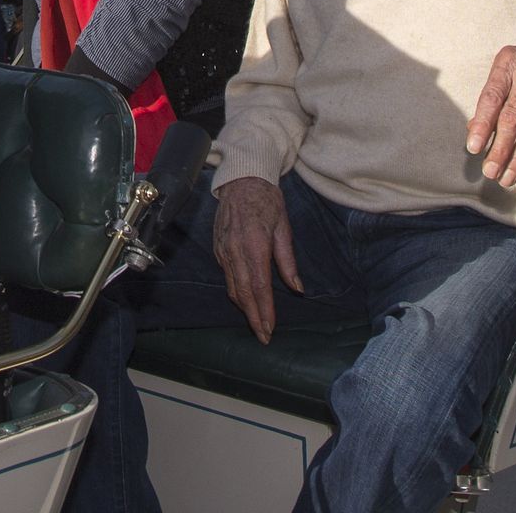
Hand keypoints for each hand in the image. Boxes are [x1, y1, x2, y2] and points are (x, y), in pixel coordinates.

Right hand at [212, 177, 302, 343]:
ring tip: (257, 323)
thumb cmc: (267, 200)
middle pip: (243, 293)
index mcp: (255, 245)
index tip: (270, 329)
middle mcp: (235, 251)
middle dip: (254, 317)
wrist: (241, 180)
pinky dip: (236, 292)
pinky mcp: (218, 249)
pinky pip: (227, 277)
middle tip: (263, 336)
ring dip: (244, 308)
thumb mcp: (284, 226)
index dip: (264, 310)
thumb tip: (297, 288)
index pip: (260, 286)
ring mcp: (223, 251)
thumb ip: (288, 260)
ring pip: (232, 288)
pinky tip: (245, 300)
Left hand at [466, 34, 515, 188]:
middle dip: (500, 149)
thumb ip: (493, 98)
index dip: (482, 125)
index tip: (474, 148)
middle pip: (512, 118)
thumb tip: (474, 131)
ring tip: (507, 178)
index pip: (491, 98)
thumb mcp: (510, 70)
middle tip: (490, 172)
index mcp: (509, 63)